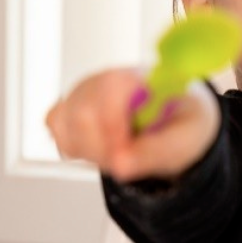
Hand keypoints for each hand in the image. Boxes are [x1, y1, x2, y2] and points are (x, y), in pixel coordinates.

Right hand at [45, 68, 219, 182]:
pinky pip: (57, 130)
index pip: (111, 88)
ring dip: (91, 151)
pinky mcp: (70, 106)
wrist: (179, 119)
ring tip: (121, 150)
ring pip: (64, 124)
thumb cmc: (183, 124)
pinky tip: (102, 146)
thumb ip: (155, 152)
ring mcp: (84, 90)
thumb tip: (120, 166)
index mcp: (142, 76)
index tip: (122, 156)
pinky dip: (76, 147)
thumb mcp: (184, 141)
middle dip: (103, 148)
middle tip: (129, 158)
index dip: (111, 126)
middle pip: (81, 114)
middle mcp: (107, 77)